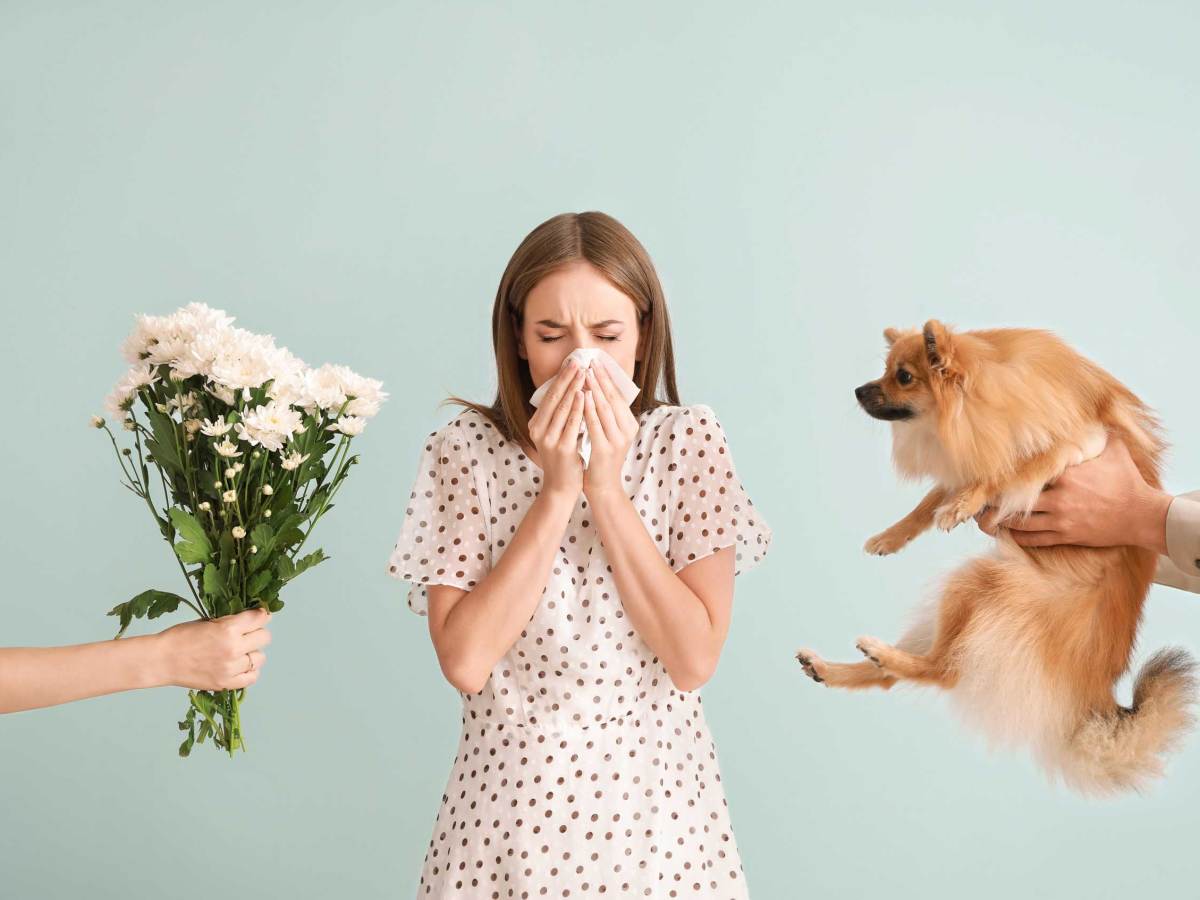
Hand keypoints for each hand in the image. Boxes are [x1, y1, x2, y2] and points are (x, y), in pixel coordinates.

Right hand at [154, 607, 271, 690]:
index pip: (259, 618)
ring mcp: (230, 668)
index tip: (261, 615)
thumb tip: (252, 617)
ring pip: (260, 658)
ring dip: (253, 653)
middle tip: (248, 634)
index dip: (261, 615)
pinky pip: (252, 677)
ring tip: (241, 651)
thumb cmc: (180, 637)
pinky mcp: (225, 683)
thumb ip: (230, 620)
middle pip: (265, 638)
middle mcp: (233, 649)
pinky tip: (241, 666)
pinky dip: (250, 671)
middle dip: (258, 633)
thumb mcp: (207, 621)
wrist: (161, 660)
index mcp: (228, 629)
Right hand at [528, 357, 585, 498]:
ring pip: (562, 408)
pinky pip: (571, 423)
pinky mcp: (561, 448)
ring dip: (573, 388)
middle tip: (578, 361)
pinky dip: (578, 408)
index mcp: (536, 425)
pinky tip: (585, 395)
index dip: (560, 378)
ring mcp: (548, 439)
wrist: (561, 487)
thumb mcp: (556, 435)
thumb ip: (559, 417)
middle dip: (567, 378)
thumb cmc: (563, 460)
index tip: (571, 363)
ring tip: (583, 373)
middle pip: (554, 398)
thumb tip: (571, 391)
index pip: (549, 396)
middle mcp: (539, 430)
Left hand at [581, 358, 638, 499]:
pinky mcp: (605, 449)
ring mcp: (617, 440)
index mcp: (629, 424)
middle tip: (591, 361)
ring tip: (586, 373)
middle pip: (613, 398)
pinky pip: (595, 424)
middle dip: (601, 378)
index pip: (618, 395)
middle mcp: (627, 430)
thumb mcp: (608, 433)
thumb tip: (595, 388)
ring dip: (594, 389)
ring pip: (605, 408)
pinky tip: (582, 396)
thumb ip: (605, 414)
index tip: (598, 361)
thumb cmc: (601, 458)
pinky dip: (588, 409)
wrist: (603, 487)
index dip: (608, 377)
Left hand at [975, 436, 1170, 552]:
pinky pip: (1033, 538)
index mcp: (1067, 474)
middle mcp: (1060, 497)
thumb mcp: (1113, 449)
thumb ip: (1095, 433)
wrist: (1142, 515)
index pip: (1028, 473)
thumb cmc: (1127, 480)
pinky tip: (1004, 533)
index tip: (987, 474)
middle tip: (976, 499)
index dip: (1006, 475)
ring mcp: (1061, 518)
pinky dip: (1016, 536)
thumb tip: (1088, 409)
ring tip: (983, 518)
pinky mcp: (1066, 535)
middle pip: (1016, 500)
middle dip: (994, 501)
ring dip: (999, 522)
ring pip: (1019, 522)